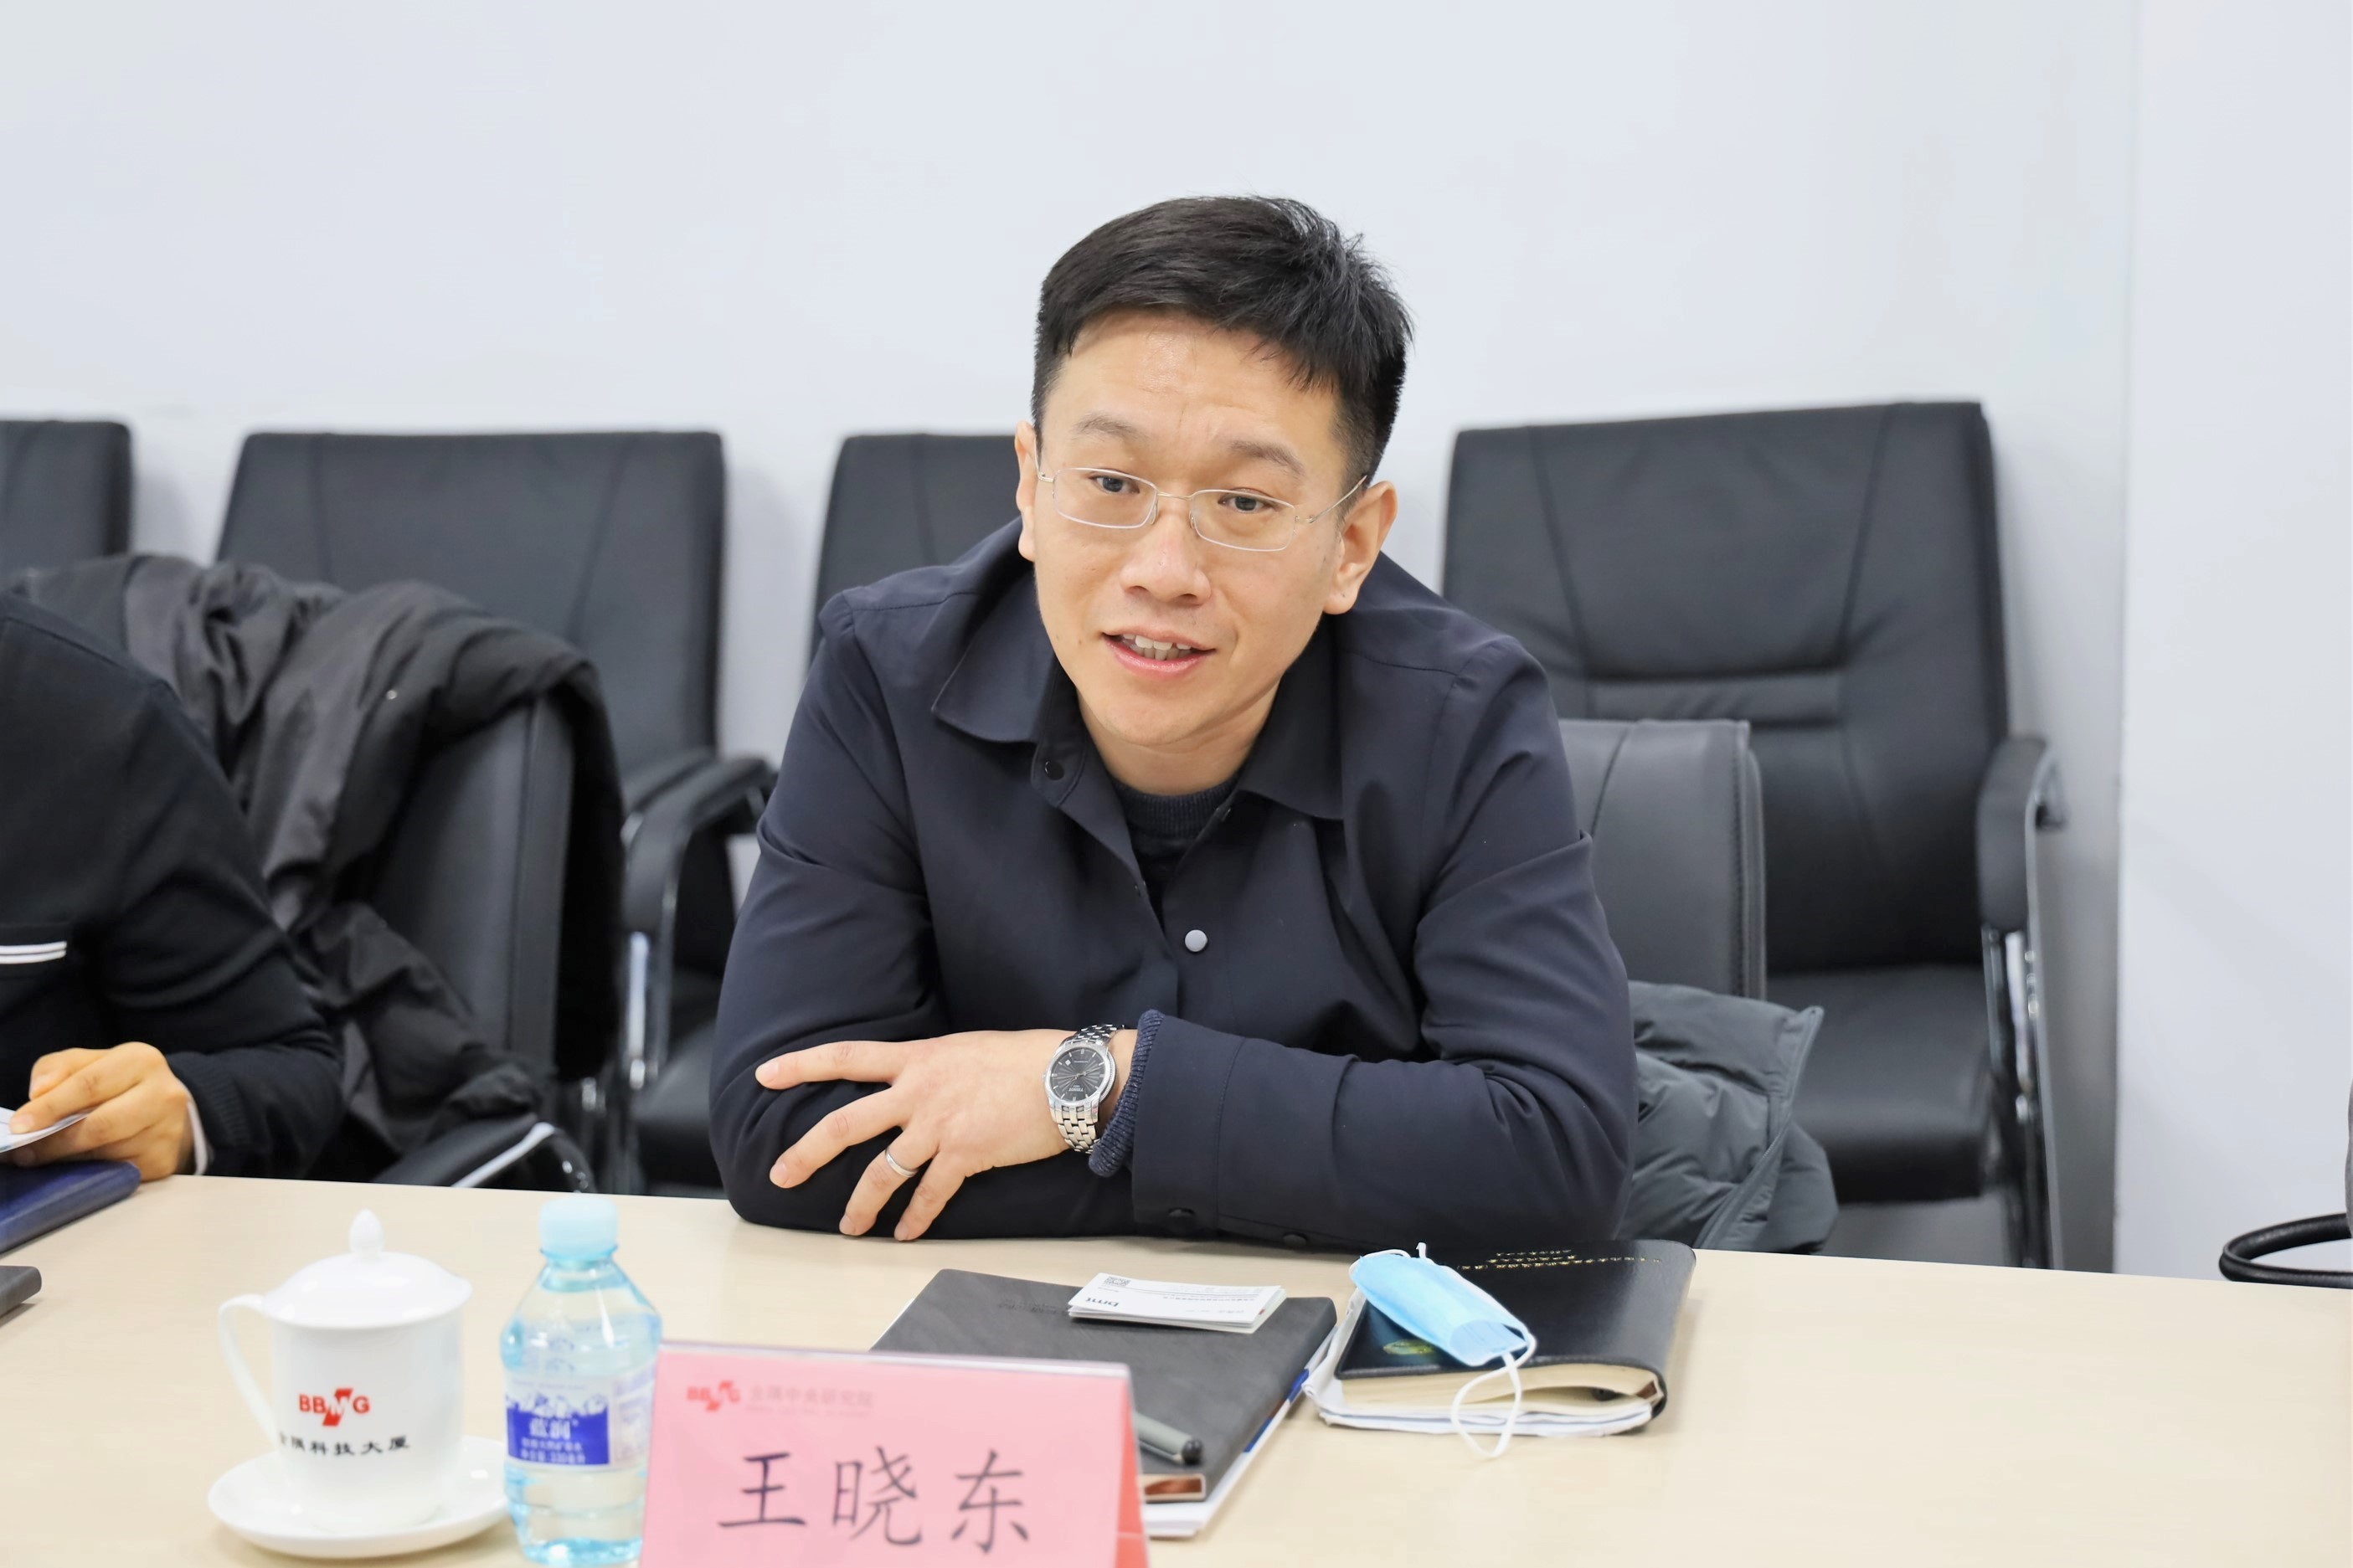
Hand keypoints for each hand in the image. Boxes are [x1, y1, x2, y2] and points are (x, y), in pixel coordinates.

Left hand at [9, 1042, 196, 1181]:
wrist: (164, 1107)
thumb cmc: (116, 1083)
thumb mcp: (90, 1063)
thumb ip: (59, 1068)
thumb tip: (37, 1093)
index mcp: (141, 1060)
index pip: (89, 1084)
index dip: (50, 1106)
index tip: (19, 1125)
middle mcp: (162, 1094)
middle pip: (101, 1125)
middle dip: (55, 1141)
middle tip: (24, 1151)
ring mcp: (167, 1130)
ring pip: (107, 1153)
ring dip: (68, 1159)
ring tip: (43, 1158)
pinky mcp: (162, 1160)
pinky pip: (116, 1173)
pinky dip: (89, 1173)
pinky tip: (75, 1168)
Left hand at [758, 1028, 1132, 1240]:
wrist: (1068, 1077)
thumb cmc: (1025, 1059)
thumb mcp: (966, 1049)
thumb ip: (932, 1068)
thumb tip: (915, 1086)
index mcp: (918, 1058)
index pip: (847, 1057)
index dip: (802, 1064)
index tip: (764, 1074)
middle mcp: (919, 1091)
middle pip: (845, 1123)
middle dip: (806, 1152)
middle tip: (780, 1176)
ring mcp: (939, 1124)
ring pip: (882, 1170)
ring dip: (861, 1204)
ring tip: (849, 1227)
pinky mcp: (964, 1154)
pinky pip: (928, 1194)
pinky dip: (914, 1218)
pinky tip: (905, 1234)